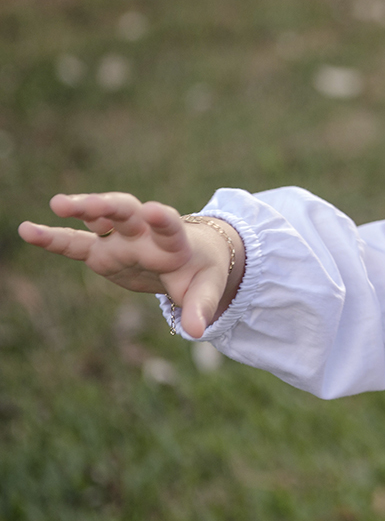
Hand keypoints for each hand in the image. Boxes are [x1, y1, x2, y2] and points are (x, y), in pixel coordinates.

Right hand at [18, 193, 243, 337]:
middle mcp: (145, 234)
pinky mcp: (101, 251)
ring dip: (84, 208)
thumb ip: (200, 307)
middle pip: (128, 213)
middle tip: (91, 204)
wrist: (190, 257)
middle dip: (110, 206)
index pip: (169, 227)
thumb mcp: (206, 288)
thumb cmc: (200, 271)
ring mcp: (121, 239)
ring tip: (59, 203)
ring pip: (100, 218)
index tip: (154, 211)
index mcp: (174, 241)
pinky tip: (27, 230)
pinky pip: (75, 244)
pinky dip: (53, 238)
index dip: (162, 219)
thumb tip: (196, 331)